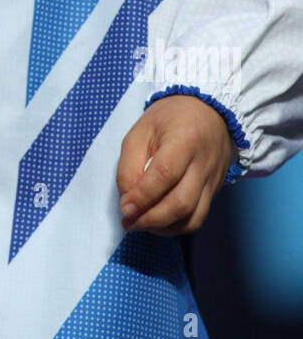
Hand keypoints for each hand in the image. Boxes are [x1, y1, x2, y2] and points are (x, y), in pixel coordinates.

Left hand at [115, 94, 237, 235]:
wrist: (209, 111)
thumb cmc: (170, 118)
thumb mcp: (141, 130)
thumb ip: (129, 165)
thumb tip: (128, 201)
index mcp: (184, 140)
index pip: (164, 175)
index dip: (142, 196)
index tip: (124, 209)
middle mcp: (203, 163)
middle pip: (181, 203)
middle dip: (150, 219)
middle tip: (128, 221)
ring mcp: (212, 180)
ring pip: (192, 217)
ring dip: (162, 227)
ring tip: (140, 223)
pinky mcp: (214, 191)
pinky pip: (198, 219)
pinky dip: (176, 227)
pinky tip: (158, 221)